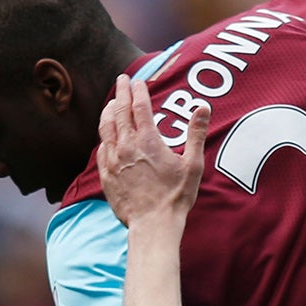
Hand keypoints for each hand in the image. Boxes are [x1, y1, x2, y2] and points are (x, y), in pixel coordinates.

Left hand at [96, 74, 208, 226]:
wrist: (153, 224)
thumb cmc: (175, 197)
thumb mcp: (192, 165)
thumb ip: (196, 134)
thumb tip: (203, 108)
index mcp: (147, 140)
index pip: (139, 105)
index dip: (138, 90)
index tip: (138, 81)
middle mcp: (126, 145)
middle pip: (119, 110)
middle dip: (121, 92)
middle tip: (122, 80)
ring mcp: (113, 159)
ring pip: (106, 127)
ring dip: (108, 111)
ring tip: (111, 103)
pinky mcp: (106, 174)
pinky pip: (101, 148)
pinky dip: (104, 136)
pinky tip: (106, 136)